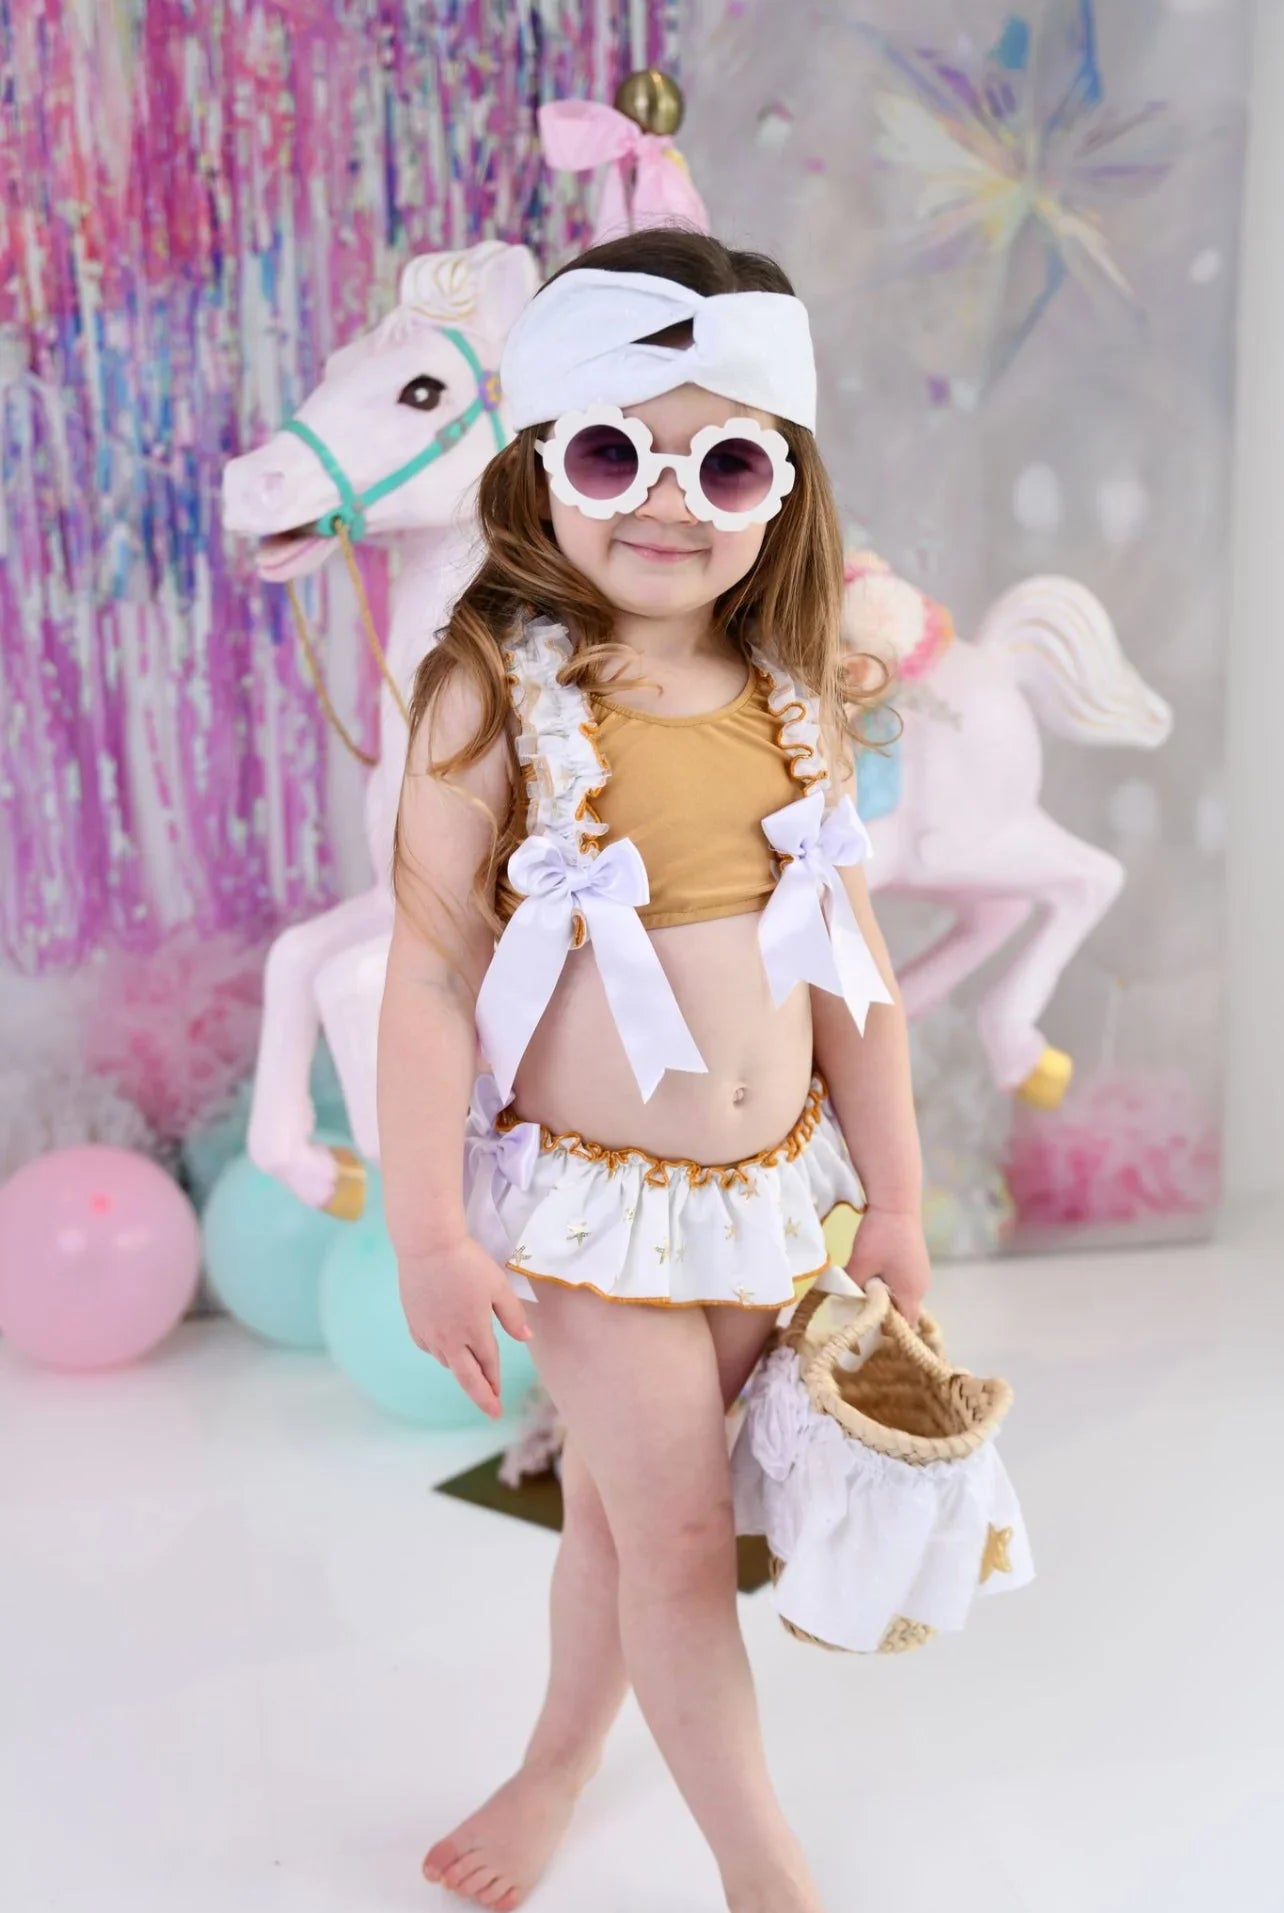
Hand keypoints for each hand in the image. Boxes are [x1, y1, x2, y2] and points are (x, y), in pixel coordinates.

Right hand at [397, 1234, 531, 1420]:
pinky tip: (445, 1348)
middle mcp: (451, 1340)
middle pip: (467, 1378)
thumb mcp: (499, 1287)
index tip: (500, 1402)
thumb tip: (526, 1339)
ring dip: (462, 1370)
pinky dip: (441, 1353)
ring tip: (472, 1371)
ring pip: (447, 1362)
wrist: (427, 1247)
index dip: (496, 1384)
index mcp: (475, 1331)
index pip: (489, 1365)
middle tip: (491, 1412)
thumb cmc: (467, 1263)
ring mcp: (429, 1334)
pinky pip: (429, 1348)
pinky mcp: (414, 1324)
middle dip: (481, 1397)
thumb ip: (513, 1316)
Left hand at [846, 1202, 930, 1327]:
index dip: (887, 1333)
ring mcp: (920, 1274)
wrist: (896, 1203)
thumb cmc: (880, 1236)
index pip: (905, 1327)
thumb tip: (841, 1304)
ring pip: (902, 1297)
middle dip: (883, 1316)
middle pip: (903, 1313)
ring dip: (885, 1299)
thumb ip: (852, 1288)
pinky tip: (873, 1278)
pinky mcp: (915, 1262)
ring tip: (863, 1296)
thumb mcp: (860, 1264)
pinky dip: (889, 1286)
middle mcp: (921, 1287)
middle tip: (859, 1314)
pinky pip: (903, 1284)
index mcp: (911, 1293)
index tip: (867, 1332)